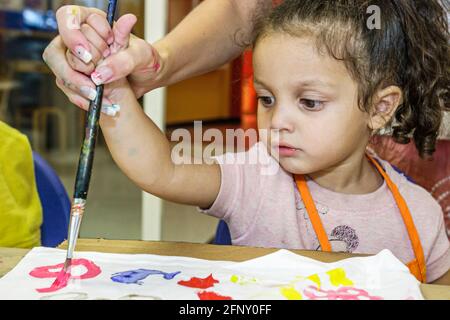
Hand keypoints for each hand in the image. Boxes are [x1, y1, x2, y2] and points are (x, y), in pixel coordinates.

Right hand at [43, 6, 161, 106]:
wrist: (149, 77)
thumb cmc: (146, 59)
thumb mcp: (142, 55)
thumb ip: (123, 60)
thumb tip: (101, 73)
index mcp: (92, 22)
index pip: (67, 18)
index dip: (72, 36)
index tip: (89, 56)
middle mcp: (79, 40)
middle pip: (56, 51)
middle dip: (76, 68)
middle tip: (96, 79)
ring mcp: (75, 61)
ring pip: (60, 73)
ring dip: (78, 86)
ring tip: (98, 95)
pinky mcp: (78, 79)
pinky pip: (69, 90)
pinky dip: (83, 99)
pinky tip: (102, 104)